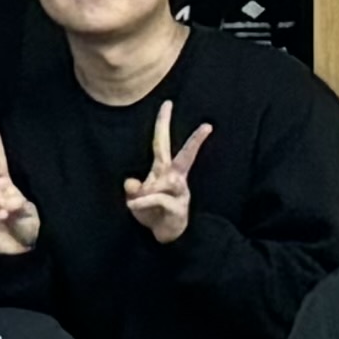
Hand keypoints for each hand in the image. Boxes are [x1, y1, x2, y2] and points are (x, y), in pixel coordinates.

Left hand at [119, 105, 212, 243]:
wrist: (165, 235)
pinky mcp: (178, 207)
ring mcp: (179, 192)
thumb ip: (133, 189)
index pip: (161, 142)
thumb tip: (130, 183)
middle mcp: (174, 178)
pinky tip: (133, 206)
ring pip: (162, 184)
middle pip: (185, 156)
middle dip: (195, 141)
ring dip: (144, 194)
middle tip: (208, 125)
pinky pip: (156, 200)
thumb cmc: (152, 212)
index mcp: (162, 170)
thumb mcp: (136, 198)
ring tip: (137, 204)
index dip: (162, 123)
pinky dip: (142, 203)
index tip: (167, 103)